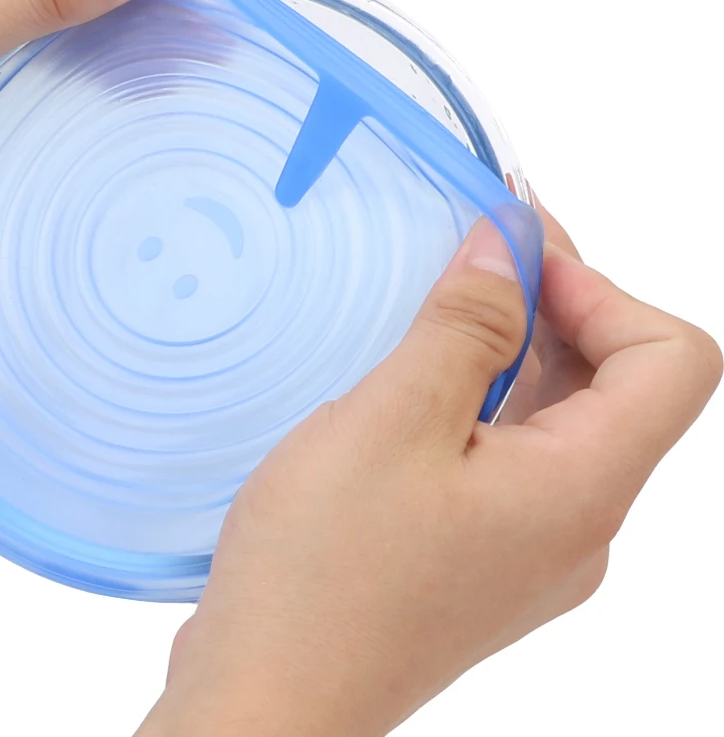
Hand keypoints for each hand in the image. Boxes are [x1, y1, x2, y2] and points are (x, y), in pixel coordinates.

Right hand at [139, 205, 721, 736]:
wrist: (269, 698)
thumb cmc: (324, 571)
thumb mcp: (393, 421)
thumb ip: (467, 327)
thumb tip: (511, 249)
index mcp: (581, 490)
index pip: (670, 362)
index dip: (603, 289)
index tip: (517, 259)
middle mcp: (577, 525)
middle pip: (614, 387)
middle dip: (553, 307)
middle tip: (472, 262)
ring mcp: (529, 548)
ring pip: (557, 422)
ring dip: (510, 353)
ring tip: (433, 316)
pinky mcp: (480, 557)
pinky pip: (509, 458)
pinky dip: (478, 402)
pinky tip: (410, 389)